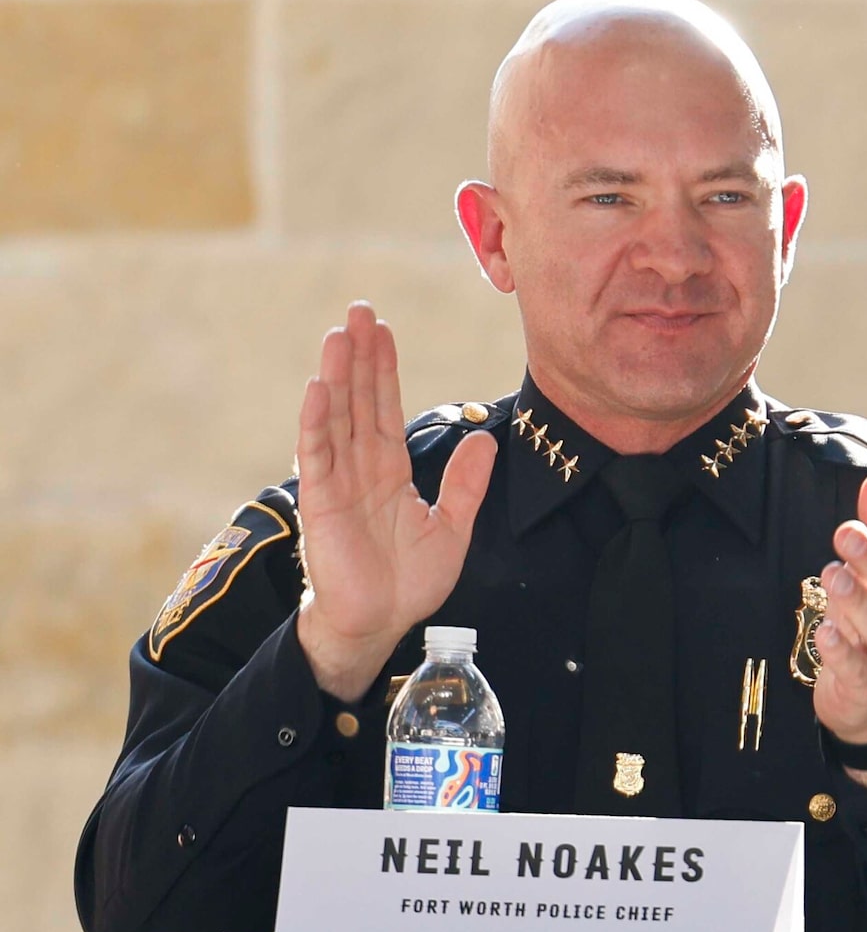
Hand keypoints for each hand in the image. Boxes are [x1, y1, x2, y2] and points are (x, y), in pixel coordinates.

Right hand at [293, 302, 497, 699]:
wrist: (381, 621)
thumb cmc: (408, 581)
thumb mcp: (452, 525)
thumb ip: (465, 483)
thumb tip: (485, 439)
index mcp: (389, 471)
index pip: (385, 408)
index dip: (383, 369)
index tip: (383, 330)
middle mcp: (360, 468)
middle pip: (359, 400)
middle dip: (358, 356)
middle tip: (358, 310)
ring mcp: (338, 482)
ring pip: (337, 418)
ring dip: (336, 376)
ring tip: (338, 335)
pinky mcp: (321, 503)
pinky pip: (318, 455)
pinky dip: (317, 422)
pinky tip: (318, 389)